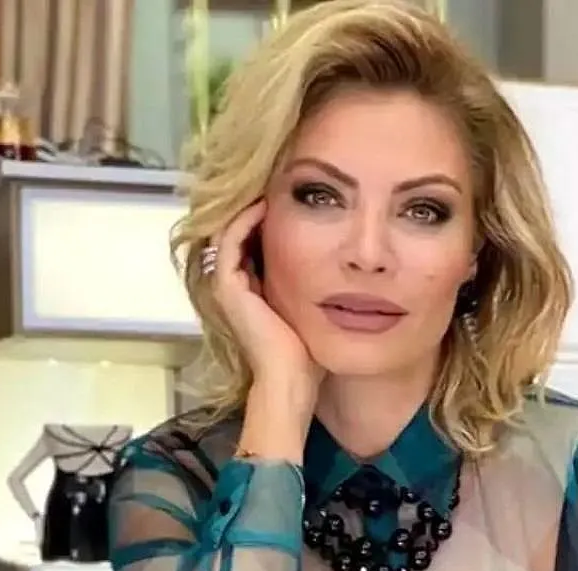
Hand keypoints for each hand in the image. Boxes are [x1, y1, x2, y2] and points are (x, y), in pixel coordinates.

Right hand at [210, 201, 322, 412]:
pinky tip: (269, 205)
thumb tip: (349, 264)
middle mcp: (236, 285)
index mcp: (254, 290)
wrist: (292, 379)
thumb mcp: (315, 308)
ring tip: (276, 186)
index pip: (257, 242)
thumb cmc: (308, 353)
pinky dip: (246, 220)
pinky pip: (231, 240)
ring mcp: (228, 285)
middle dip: (263, 208)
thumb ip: (320, 286)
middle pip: (243, 233)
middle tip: (285, 184)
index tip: (301, 200)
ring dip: (252, 208)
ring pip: (232, 231)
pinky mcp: (227, 286)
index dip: (276, 219)